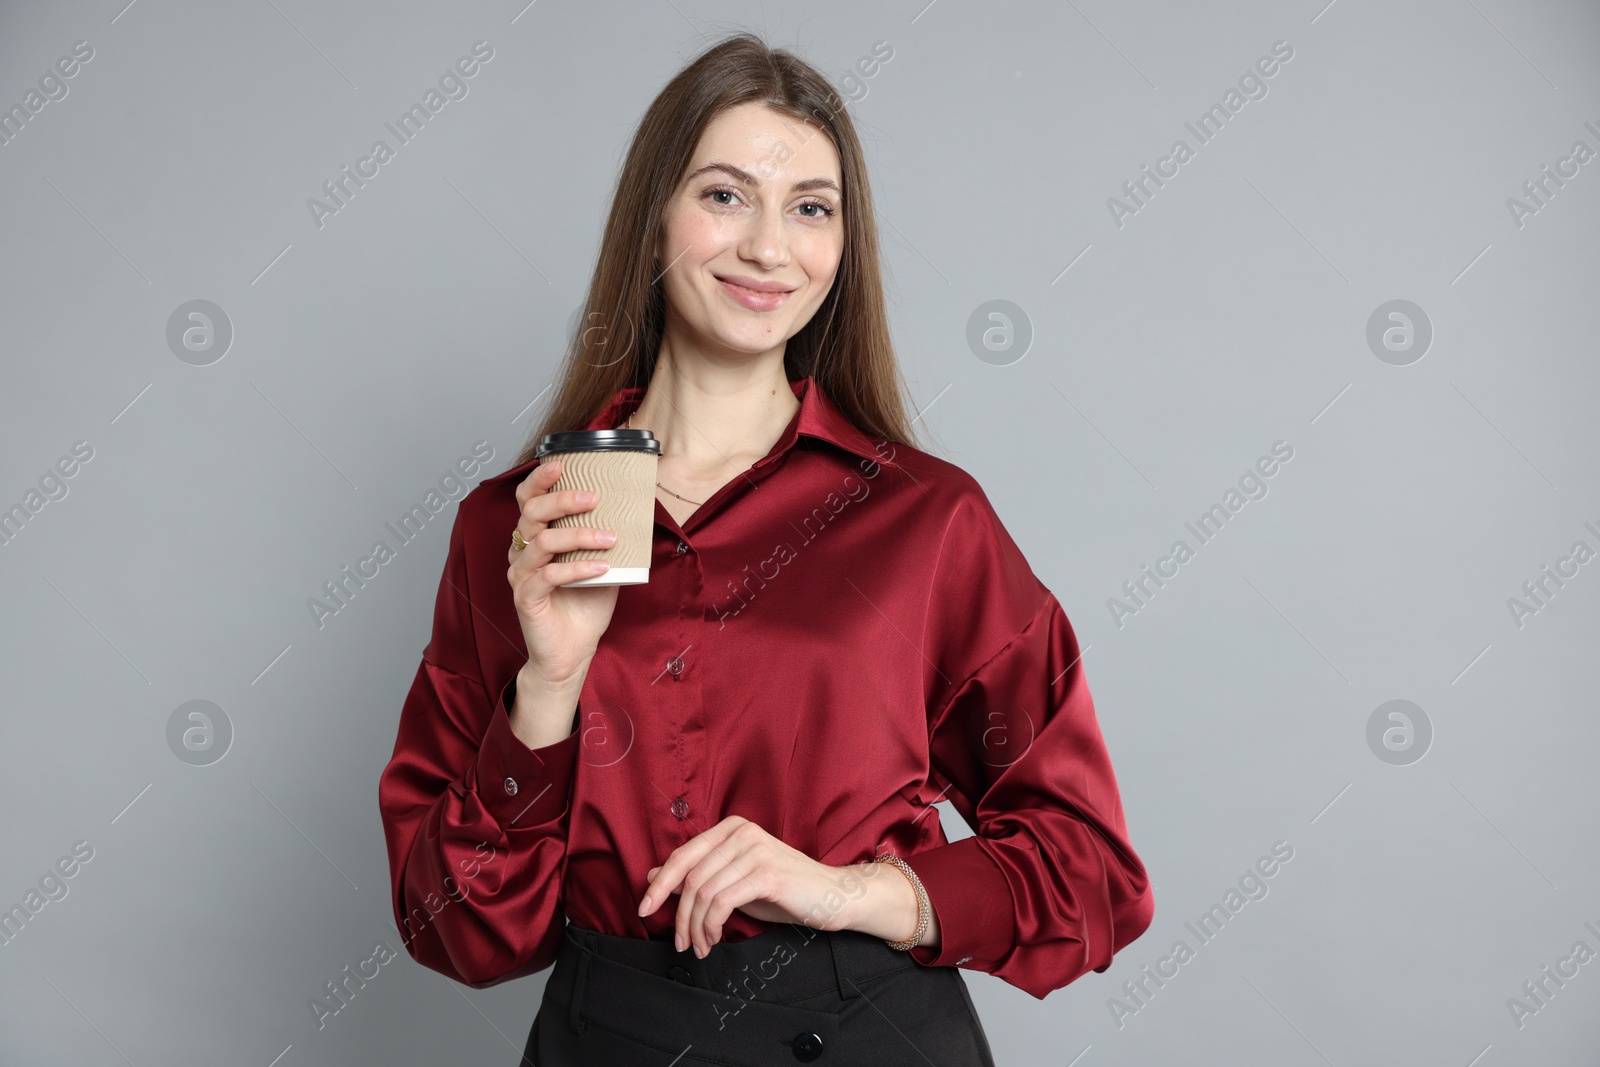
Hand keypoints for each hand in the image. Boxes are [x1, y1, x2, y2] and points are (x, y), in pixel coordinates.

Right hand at [506, 456, 621, 688]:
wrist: (572, 652)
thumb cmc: (584, 606)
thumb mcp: (603, 563)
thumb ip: (608, 538)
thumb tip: (639, 510)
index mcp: (535, 538)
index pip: (528, 499)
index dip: (539, 479)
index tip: (562, 463)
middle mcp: (522, 552)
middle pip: (531, 513)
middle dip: (563, 500)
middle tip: (594, 498)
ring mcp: (521, 576)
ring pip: (541, 543)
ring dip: (579, 535)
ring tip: (610, 538)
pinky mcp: (526, 599)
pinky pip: (548, 577)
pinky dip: (578, 568)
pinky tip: (603, 567)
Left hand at [637, 816, 868, 957]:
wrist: (832, 896)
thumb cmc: (784, 891)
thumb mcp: (733, 883)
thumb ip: (697, 878)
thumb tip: (653, 876)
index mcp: (731, 828)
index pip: (682, 856)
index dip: (659, 885)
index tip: (644, 909)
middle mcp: (741, 832)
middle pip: (691, 877)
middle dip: (679, 915)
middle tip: (679, 941)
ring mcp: (754, 850)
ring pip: (704, 892)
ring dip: (696, 927)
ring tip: (700, 946)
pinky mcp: (766, 873)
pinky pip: (722, 902)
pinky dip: (711, 926)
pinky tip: (714, 939)